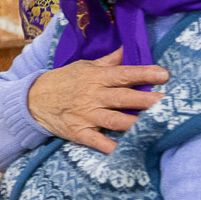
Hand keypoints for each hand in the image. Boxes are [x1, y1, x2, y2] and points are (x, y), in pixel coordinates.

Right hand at [25, 49, 168, 153]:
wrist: (33, 99)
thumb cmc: (64, 80)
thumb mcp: (84, 66)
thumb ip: (108, 62)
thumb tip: (127, 48)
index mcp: (95, 78)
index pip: (123, 74)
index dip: (144, 73)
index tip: (164, 74)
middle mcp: (93, 96)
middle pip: (123, 97)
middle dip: (145, 99)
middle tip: (166, 101)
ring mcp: (86, 115)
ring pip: (114, 120)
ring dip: (134, 122)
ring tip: (155, 124)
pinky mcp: (80, 132)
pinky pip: (98, 142)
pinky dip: (111, 147)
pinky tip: (126, 151)